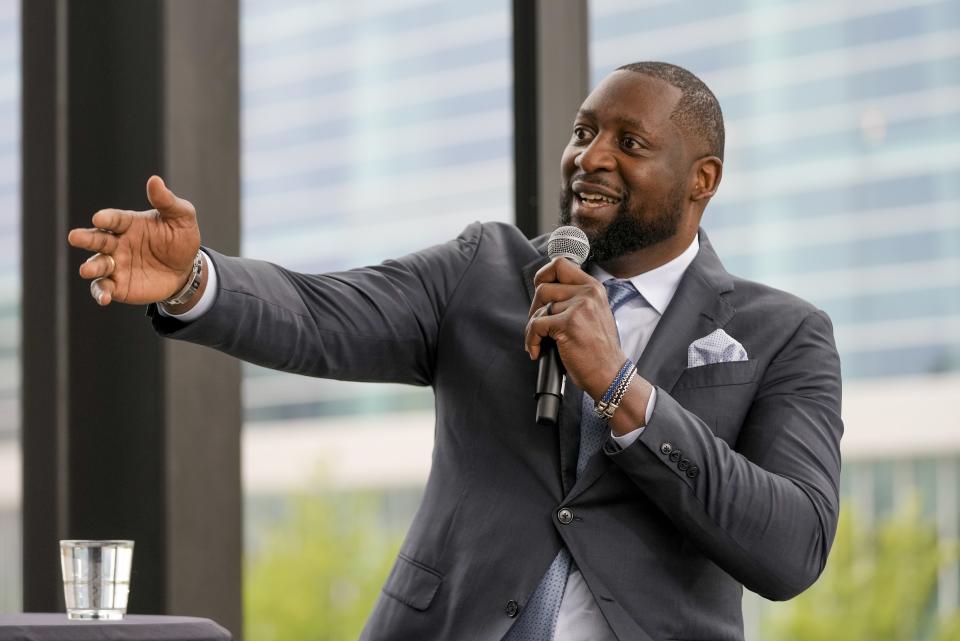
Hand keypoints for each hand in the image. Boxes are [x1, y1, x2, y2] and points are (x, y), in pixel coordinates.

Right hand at [67, 175, 201, 305]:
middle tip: (74, 237)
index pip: (114, 219)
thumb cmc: (180, 238)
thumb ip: (167, 201)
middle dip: (86, 239)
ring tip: (86, 270)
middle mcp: (117, 243)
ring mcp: (116, 265)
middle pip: (97, 240)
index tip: (99, 219)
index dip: (107, 219)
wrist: (186, 270)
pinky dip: (100, 292)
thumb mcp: (181, 217)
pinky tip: (104, 298)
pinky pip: (104, 288)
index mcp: (129, 224)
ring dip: (91, 267)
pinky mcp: (118, 285)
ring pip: (97, 264)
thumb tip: (155, 180)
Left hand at [524, 257, 626, 399]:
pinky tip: (536, 350)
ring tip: (539, 340)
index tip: (539, 289)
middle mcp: (588, 293)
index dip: (543, 274)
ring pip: (539, 308)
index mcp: (594, 288)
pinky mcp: (568, 323)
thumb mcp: (594, 314)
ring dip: (532, 326)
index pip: (561, 264)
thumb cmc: (599, 350)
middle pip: (543, 287)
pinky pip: (536, 325)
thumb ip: (576, 299)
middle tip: (538, 324)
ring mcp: (579, 307)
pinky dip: (531, 340)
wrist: (610, 374)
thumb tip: (546, 292)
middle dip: (535, 307)